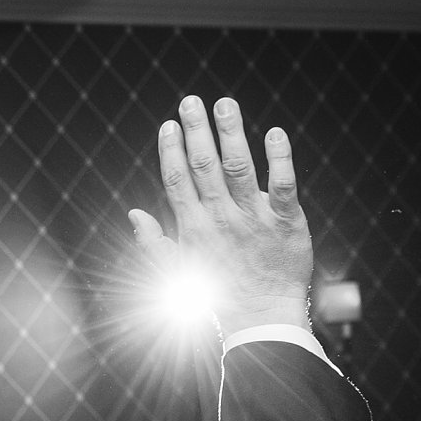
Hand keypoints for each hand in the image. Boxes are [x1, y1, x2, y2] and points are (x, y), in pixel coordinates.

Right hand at [128, 96, 313, 334]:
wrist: (261, 319)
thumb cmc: (219, 295)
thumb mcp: (178, 271)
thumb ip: (154, 241)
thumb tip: (134, 214)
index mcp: (193, 228)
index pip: (177, 181)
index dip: (171, 151)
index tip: (168, 125)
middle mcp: (221, 219)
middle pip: (204, 166)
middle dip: (196, 131)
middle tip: (191, 101)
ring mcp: (254, 219)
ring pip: (240, 168)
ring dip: (231, 134)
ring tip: (225, 104)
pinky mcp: (286, 222)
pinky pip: (283, 186)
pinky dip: (280, 159)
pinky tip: (274, 133)